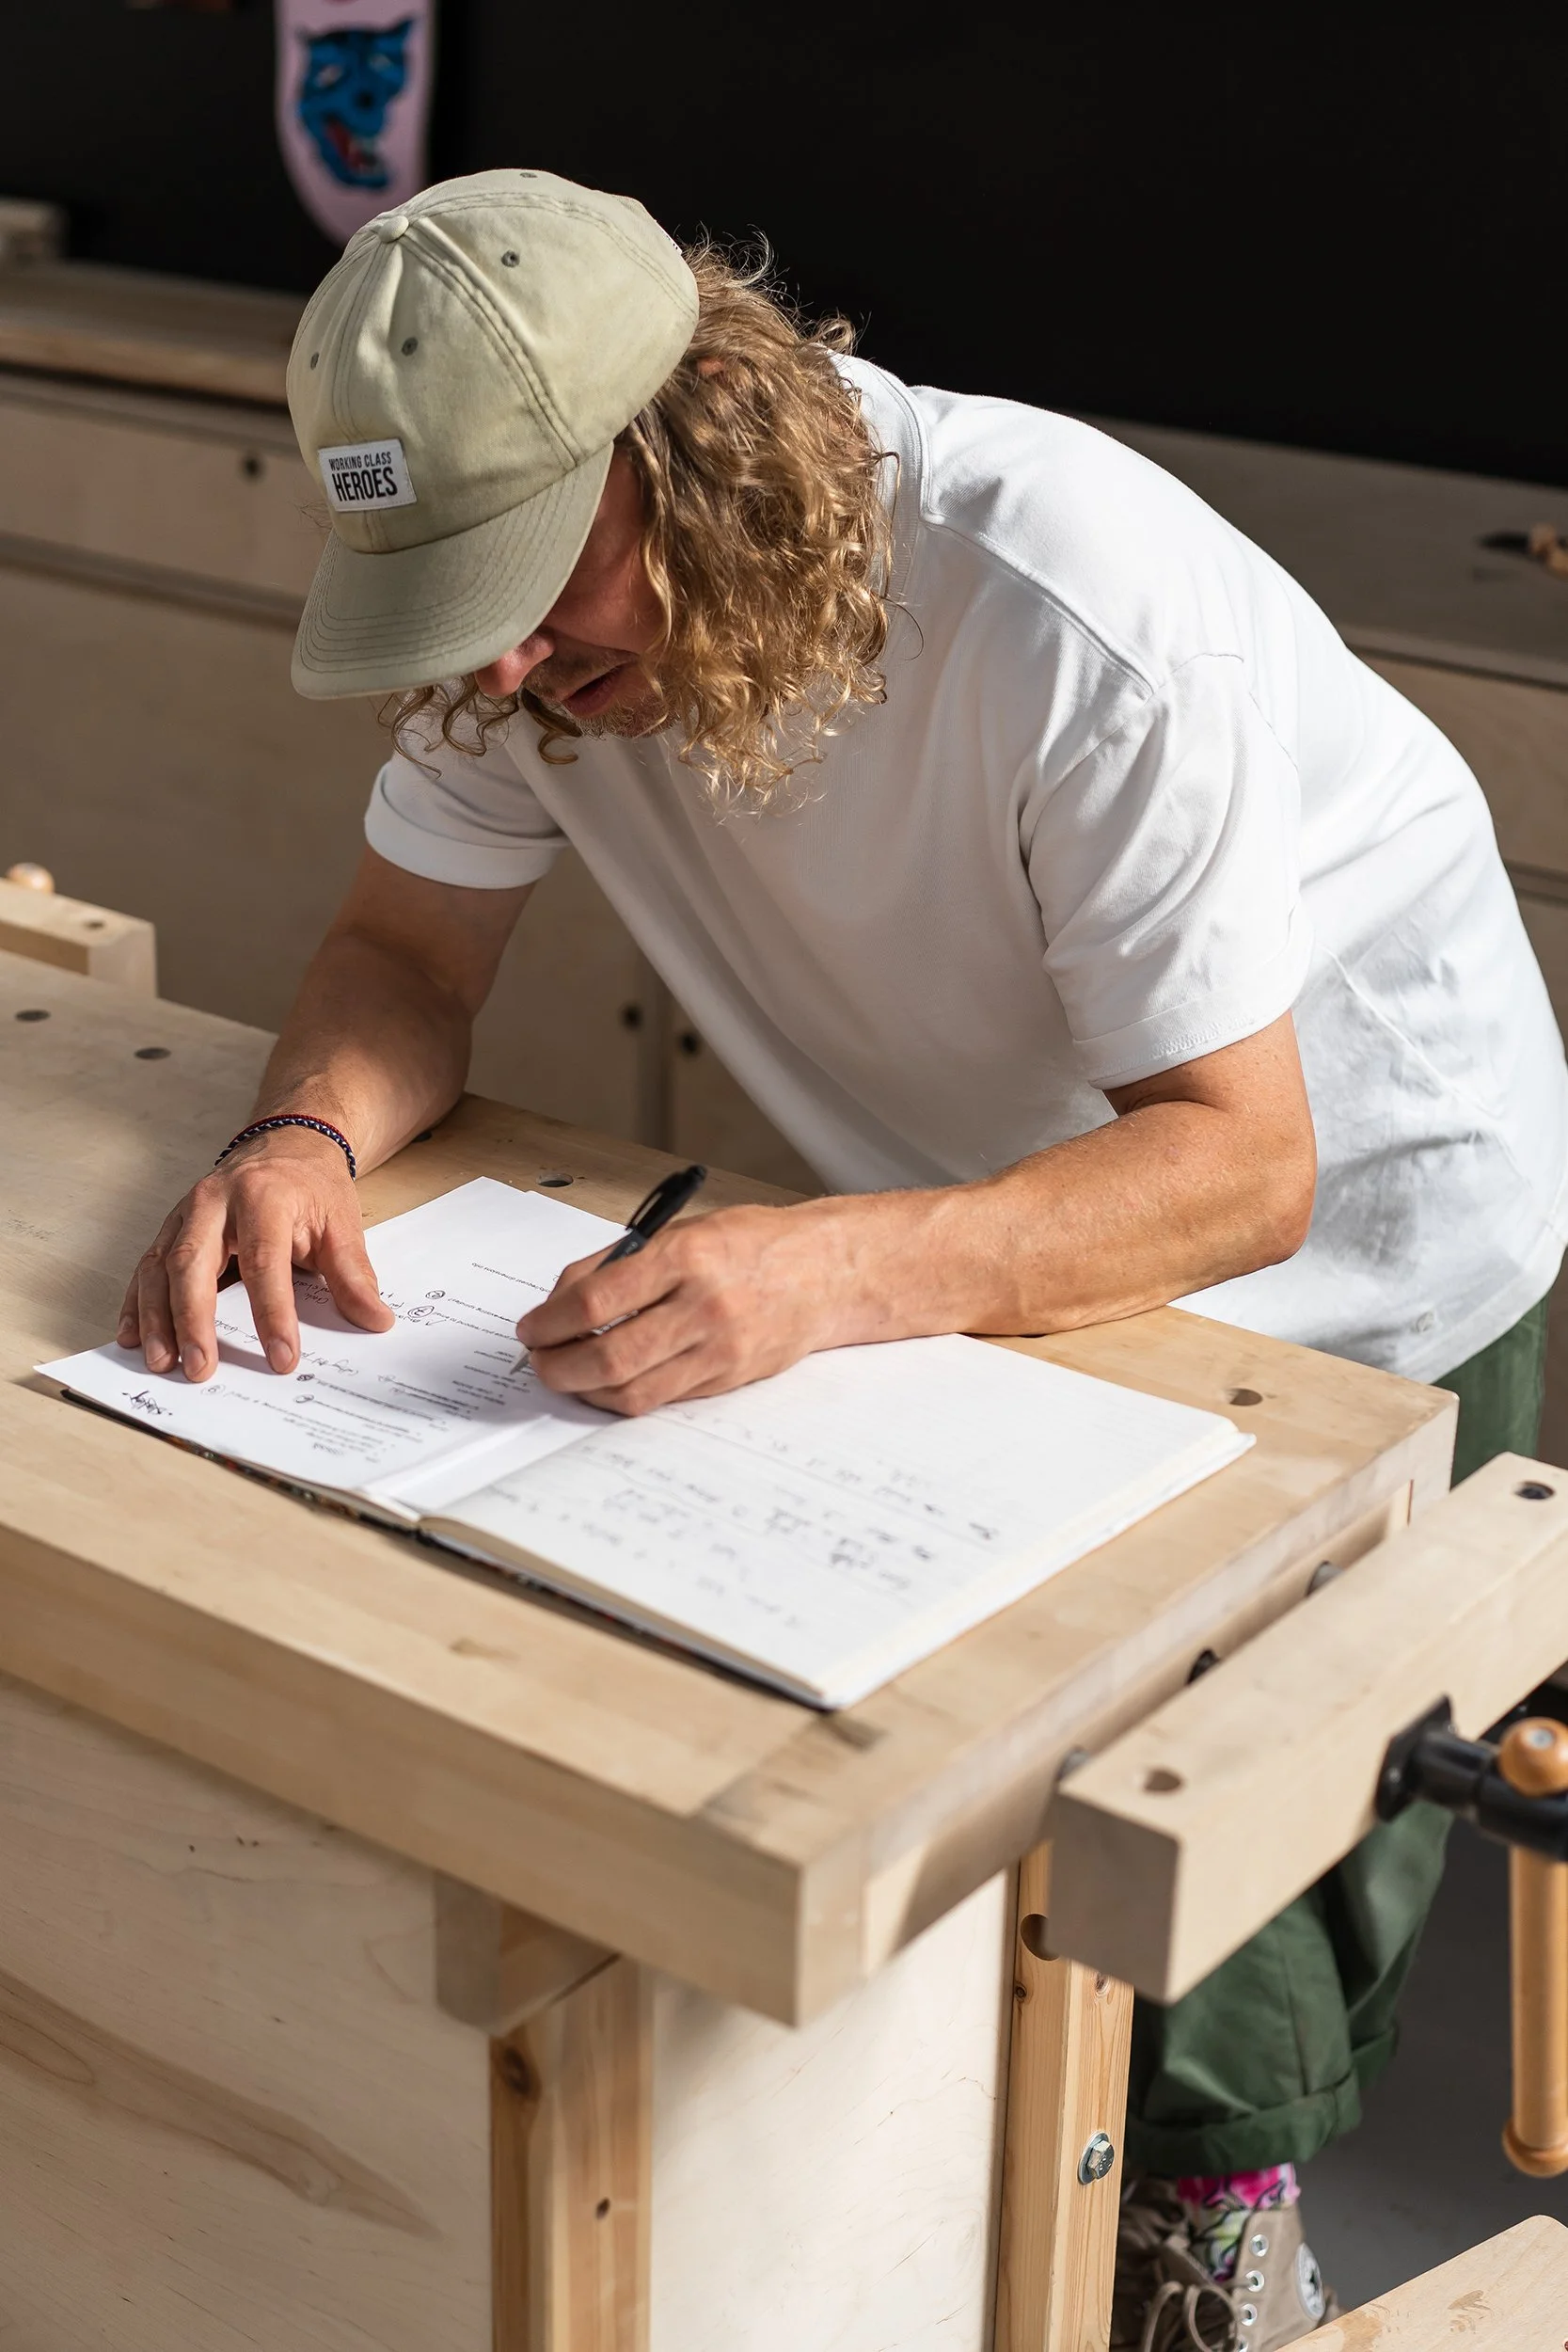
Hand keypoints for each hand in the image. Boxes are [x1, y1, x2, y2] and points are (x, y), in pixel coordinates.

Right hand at [119, 1127, 393, 1382]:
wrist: (285, 1142)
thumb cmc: (311, 1186)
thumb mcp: (342, 1224)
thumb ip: (354, 1276)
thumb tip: (375, 1321)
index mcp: (263, 1196)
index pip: (264, 1262)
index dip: (272, 1315)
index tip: (282, 1358)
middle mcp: (214, 1201)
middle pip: (193, 1263)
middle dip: (193, 1321)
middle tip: (200, 1369)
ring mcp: (185, 1214)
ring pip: (159, 1267)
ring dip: (156, 1319)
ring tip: (161, 1363)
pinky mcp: (169, 1228)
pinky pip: (145, 1267)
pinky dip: (136, 1304)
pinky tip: (132, 1337)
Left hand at [518, 1205, 866, 1413]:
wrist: (826, 1273)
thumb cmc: (755, 1244)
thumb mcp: (684, 1231)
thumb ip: (621, 1263)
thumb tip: (561, 1298)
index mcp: (686, 1257)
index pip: (595, 1301)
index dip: (549, 1321)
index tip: (531, 1328)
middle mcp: (703, 1306)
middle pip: (608, 1356)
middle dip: (558, 1366)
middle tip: (539, 1361)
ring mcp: (719, 1349)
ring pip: (632, 1390)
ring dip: (586, 1390)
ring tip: (569, 1375)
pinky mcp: (728, 1380)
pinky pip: (662, 1399)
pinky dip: (625, 1395)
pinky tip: (609, 1382)